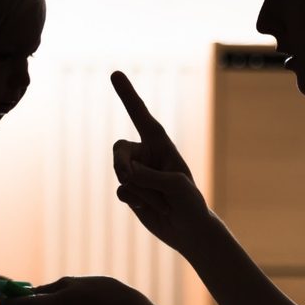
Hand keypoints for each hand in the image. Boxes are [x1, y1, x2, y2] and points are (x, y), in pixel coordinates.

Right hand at [110, 71, 208, 251]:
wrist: (188, 230)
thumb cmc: (190, 203)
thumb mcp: (176, 185)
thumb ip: (150, 175)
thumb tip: (127, 175)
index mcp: (161, 143)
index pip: (141, 116)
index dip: (128, 95)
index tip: (114, 74)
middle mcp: (146, 155)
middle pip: (119, 150)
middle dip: (124, 166)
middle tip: (136, 179)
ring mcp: (136, 173)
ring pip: (121, 175)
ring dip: (142, 192)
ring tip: (162, 202)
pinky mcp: (131, 192)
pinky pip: (122, 192)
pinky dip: (136, 202)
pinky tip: (150, 208)